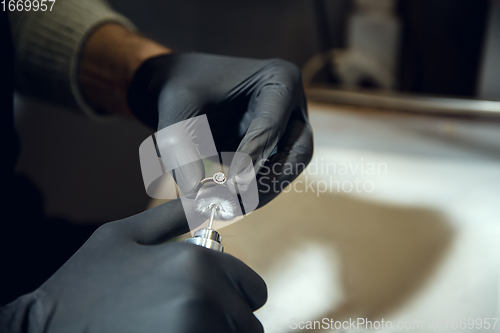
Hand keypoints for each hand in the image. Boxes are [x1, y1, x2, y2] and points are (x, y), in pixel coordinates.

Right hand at [0, 200, 266, 332]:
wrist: (47, 330)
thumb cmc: (87, 283)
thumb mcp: (123, 235)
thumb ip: (175, 215)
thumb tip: (212, 194)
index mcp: (197, 261)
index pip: (254, 288)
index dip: (237, 295)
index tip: (211, 300)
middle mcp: (204, 298)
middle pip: (248, 322)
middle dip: (228, 321)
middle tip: (188, 317)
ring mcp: (195, 331)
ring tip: (176, 327)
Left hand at [128, 53, 312, 206]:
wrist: (178, 86)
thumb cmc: (180, 87)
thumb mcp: (176, 110)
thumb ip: (181, 147)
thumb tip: (193, 190)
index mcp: (279, 79)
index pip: (272, 124)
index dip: (253, 156)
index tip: (232, 184)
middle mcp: (292, 104)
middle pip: (299, 151)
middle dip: (271, 180)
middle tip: (241, 201)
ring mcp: (288, 127)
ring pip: (291, 168)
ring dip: (265, 191)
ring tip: (232, 207)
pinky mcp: (276, 147)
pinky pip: (276, 174)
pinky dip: (256, 191)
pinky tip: (232, 203)